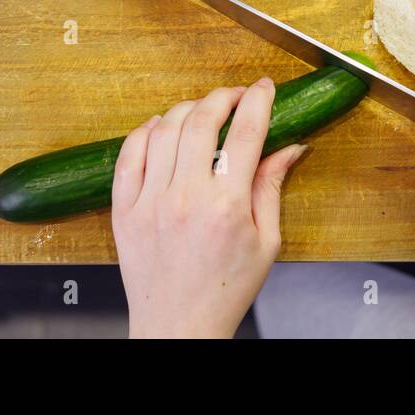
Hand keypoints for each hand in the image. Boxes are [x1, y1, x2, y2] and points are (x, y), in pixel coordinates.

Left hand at [111, 78, 307, 338]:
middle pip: (202, 121)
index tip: (264, 88)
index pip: (246, 134)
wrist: (179, 327)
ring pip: (164, 130)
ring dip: (186, 109)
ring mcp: (150, 201)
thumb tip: (290, 147)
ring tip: (201, 111)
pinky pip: (128, 154)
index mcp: (227, 207)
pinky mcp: (124, 210)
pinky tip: (160, 127)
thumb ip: (273, 188)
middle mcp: (186, 198)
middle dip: (222, 96)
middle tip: (235, 95)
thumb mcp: (266, 242)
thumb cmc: (225, 290)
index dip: (258, 101)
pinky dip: (144, 132)